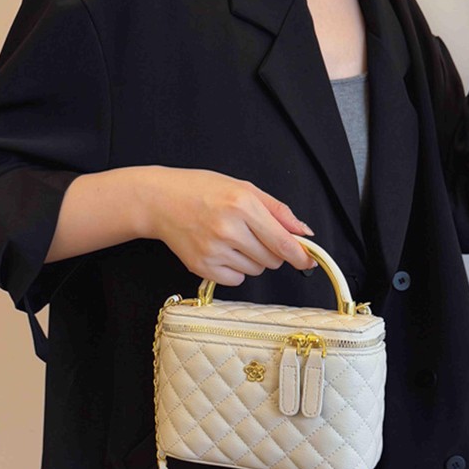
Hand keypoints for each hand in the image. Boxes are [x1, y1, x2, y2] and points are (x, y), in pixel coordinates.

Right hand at [142, 166, 317, 285]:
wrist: (161, 201)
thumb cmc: (202, 190)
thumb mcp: (243, 188)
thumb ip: (278, 211)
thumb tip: (304, 232)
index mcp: (242, 205)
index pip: (282, 242)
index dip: (300, 256)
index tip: (308, 262)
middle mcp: (229, 229)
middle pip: (272, 260)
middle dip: (272, 252)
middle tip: (255, 236)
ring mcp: (214, 251)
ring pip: (255, 271)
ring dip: (253, 260)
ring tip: (233, 240)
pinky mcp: (202, 267)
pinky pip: (236, 280)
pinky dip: (236, 270)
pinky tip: (222, 252)